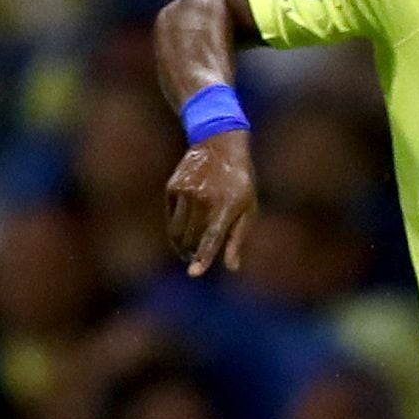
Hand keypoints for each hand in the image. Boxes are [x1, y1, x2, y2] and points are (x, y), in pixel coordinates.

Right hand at [165, 129, 255, 276]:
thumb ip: (237, 239)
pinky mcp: (173, 187)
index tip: (194, 273)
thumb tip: (232, 267)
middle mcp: (204, 199)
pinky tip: (185, 223)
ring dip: (180, 244)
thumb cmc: (240, 181)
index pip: (212, 237)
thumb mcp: (248, 208)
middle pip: (191, 239)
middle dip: (191, 254)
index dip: (203, 257)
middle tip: (194, 259)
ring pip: (177, 230)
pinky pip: (171, 216)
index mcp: (226, 206)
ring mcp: (186, 192)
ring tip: (186, 249)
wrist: (220, 144)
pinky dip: (176, 226)